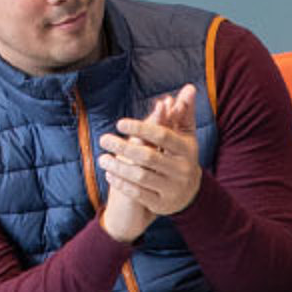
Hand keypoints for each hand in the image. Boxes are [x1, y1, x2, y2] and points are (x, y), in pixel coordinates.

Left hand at [96, 85, 202, 238]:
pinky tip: (109, 174)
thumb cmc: (181, 157)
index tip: (120, 123)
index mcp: (187, 150)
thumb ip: (183, 113)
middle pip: (148, 157)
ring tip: (102, 158)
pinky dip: (121, 183)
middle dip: (123, 147)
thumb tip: (189, 87)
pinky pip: (138, 193)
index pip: (163, 136)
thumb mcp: (184, 136)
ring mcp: (172, 188)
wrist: (189, 194)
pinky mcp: (161, 204)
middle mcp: (182, 170)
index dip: (141, 128)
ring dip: (118, 167)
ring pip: (140, 176)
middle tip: (103, 138)